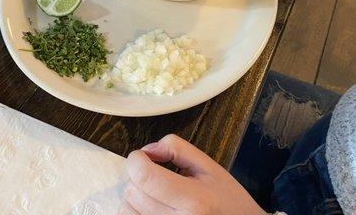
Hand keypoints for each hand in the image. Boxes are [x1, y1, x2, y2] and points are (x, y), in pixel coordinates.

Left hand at [119, 134, 265, 214]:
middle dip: (138, 177)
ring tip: (156, 197)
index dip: (136, 160)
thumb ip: (177, 148)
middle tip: (157, 178)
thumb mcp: (210, 168)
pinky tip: (152, 209)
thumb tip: (147, 150)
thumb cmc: (229, 204)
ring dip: (135, 198)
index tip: (143, 157)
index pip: (143, 175)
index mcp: (194, 200)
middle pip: (132, 191)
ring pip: (126, 209)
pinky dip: (135, 212)